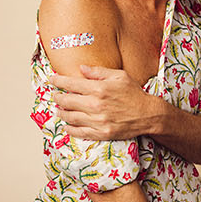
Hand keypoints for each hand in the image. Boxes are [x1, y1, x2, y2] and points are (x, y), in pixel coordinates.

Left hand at [49, 65, 163, 140]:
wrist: (149, 115)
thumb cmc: (134, 93)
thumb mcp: (119, 76)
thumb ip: (98, 72)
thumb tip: (81, 68)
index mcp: (99, 89)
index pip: (71, 84)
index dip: (58, 81)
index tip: (51, 79)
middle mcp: (96, 105)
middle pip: (66, 101)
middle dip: (57, 97)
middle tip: (54, 95)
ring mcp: (98, 121)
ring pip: (70, 117)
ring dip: (61, 112)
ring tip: (58, 109)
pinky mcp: (101, 133)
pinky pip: (79, 132)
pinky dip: (70, 129)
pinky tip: (67, 125)